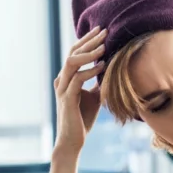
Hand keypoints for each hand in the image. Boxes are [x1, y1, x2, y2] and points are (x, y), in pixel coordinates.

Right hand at [54, 26, 106, 153]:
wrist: (73, 140)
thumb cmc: (83, 119)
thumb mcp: (94, 97)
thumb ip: (98, 83)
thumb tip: (111, 70)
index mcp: (67, 77)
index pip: (75, 52)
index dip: (87, 40)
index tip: (102, 31)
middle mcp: (62, 80)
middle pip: (73, 52)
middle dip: (89, 41)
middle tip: (104, 31)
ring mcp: (63, 88)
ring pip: (72, 62)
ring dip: (89, 53)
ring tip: (103, 47)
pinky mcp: (67, 99)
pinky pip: (77, 79)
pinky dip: (90, 71)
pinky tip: (102, 66)